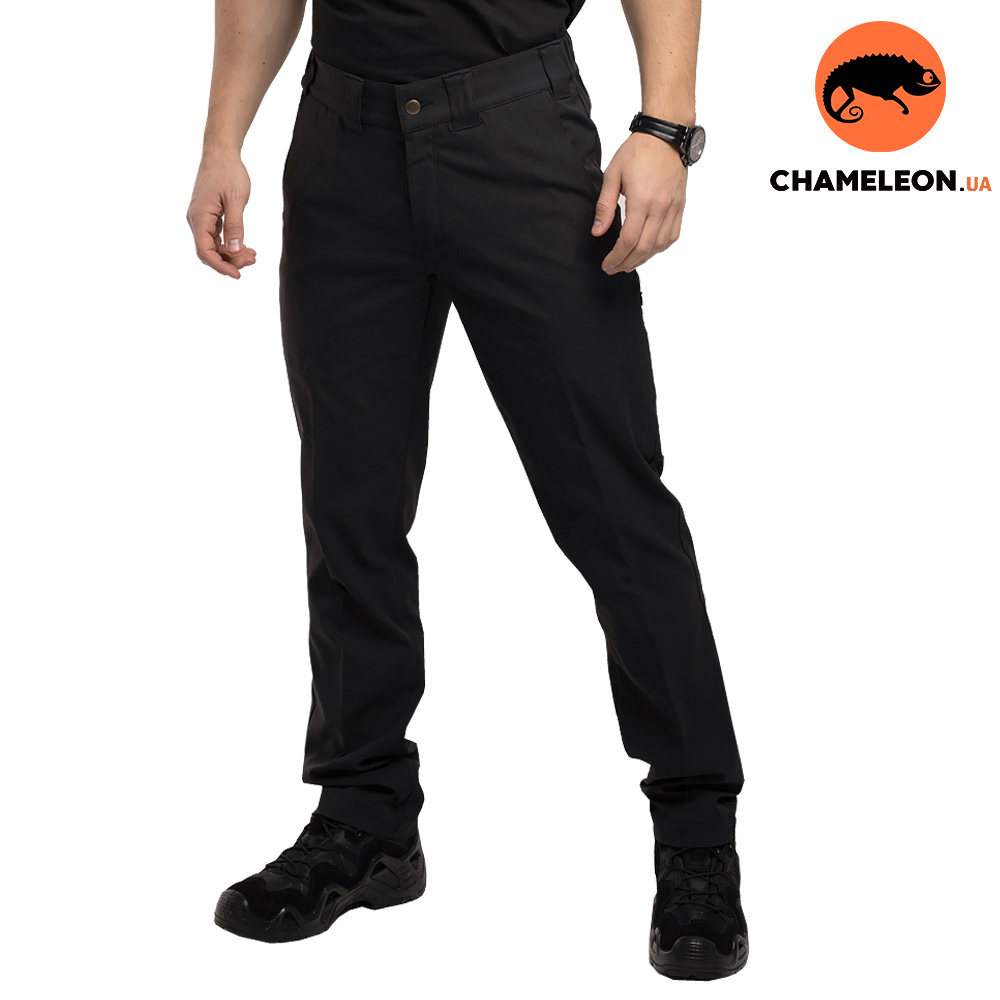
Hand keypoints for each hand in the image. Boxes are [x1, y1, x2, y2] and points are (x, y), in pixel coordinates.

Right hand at [186, 149, 256, 278]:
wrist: (221, 152)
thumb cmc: (228, 172)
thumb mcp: (236, 200)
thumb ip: (235, 226)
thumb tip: (234, 251)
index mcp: (200, 216)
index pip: (205, 251)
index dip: (221, 266)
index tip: (238, 274)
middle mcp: (196, 220)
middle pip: (209, 252)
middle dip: (230, 261)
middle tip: (252, 260)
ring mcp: (202, 218)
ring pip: (214, 246)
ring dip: (232, 254)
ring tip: (253, 255)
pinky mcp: (209, 216)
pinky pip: (217, 237)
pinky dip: (230, 245)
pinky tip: (246, 247)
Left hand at [591, 131, 687, 273]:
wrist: (666, 135)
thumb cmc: (638, 151)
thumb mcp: (612, 175)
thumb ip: (605, 206)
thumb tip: (597, 232)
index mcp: (642, 200)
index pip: (628, 240)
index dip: (616, 257)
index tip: (607, 264)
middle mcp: (660, 207)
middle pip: (644, 248)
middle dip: (626, 263)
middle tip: (614, 269)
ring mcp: (673, 208)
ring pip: (659, 246)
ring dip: (643, 259)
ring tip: (628, 264)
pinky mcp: (680, 206)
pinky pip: (672, 236)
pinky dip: (659, 248)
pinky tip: (648, 251)